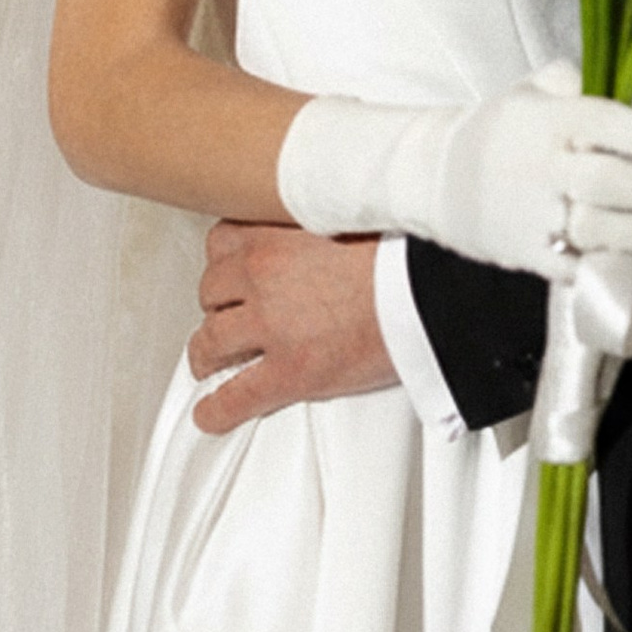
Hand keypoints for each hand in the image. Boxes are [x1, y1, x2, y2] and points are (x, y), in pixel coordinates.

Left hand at [188, 223, 394, 434]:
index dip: (225, 261)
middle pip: (212, 292)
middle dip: (217, 306)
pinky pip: (236, 396)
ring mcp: (271, 327)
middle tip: (227, 316)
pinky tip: (210, 414)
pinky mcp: (290, 372)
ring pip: (212, 342)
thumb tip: (318, 229)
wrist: (424, 293)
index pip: (222, 242)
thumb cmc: (401, 254)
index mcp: (276, 235)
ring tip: (211, 362)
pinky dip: (217, 409)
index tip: (231, 269)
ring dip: (207, 353)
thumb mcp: (349, 217)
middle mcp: (264, 277)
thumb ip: (317, 224)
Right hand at [278, 60, 631, 278]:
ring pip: (607, 229)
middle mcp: (544, 164)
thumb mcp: (534, 90)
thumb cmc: (498, 129)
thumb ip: (585, 84)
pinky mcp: (525, 253)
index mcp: (551, 118)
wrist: (432, 175)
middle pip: (620, 183)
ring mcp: (533, 213)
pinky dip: (624, 267)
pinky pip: (583, 264)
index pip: (619, 127)